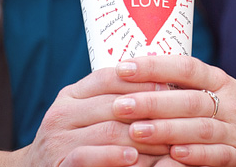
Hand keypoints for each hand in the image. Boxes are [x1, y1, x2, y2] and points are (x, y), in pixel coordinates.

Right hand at [21, 67, 171, 166]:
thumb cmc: (76, 143)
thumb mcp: (88, 115)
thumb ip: (112, 100)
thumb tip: (162, 83)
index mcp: (71, 94)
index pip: (108, 77)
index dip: (141, 79)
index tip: (170, 86)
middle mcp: (61, 113)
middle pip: (113, 104)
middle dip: (149, 112)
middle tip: (178, 119)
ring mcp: (57, 139)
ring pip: (107, 131)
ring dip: (142, 138)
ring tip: (168, 143)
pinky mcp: (58, 164)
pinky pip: (87, 156)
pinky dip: (112, 157)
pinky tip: (134, 159)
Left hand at [110, 56, 235, 166]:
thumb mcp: (218, 89)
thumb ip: (184, 85)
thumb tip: (133, 76)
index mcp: (219, 80)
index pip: (186, 67)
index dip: (155, 66)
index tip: (123, 67)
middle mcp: (230, 102)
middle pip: (189, 100)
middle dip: (152, 102)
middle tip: (120, 105)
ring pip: (200, 128)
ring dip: (167, 130)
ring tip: (136, 132)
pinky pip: (218, 156)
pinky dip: (196, 156)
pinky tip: (174, 155)